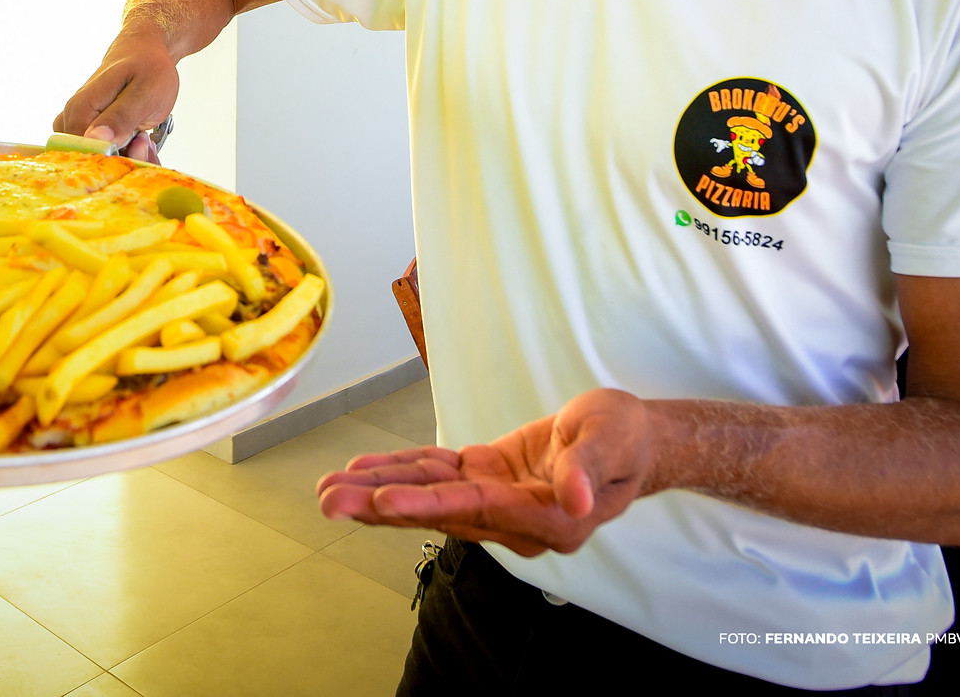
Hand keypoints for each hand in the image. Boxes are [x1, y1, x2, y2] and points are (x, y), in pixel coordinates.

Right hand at [54, 32, 177, 159]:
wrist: (143, 51)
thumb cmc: (147, 67)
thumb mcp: (145, 92)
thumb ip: (121, 117)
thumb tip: (95, 139)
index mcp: (82, 108)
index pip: (83, 152)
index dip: (111, 158)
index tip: (136, 147)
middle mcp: (72, 117)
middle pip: (87, 158)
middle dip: (119, 159)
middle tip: (144, 139)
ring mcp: (76, 124)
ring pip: (93, 157)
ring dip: (121, 155)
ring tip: (141, 135)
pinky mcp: (85, 128)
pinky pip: (99, 150)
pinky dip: (120, 151)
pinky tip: (134, 137)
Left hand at [316, 389, 654, 556]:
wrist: (632, 441)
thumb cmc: (625, 439)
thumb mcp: (612, 442)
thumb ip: (587, 471)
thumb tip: (574, 499)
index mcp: (546, 518)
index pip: (474, 510)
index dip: (425, 502)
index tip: (380, 499)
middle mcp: (514, 519)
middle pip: (438, 511)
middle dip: (379, 505)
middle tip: (328, 501)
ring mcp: (496, 501)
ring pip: (428, 495)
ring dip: (376, 490)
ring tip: (327, 489)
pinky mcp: (487, 479)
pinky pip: (437, 475)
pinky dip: (400, 470)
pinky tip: (362, 469)